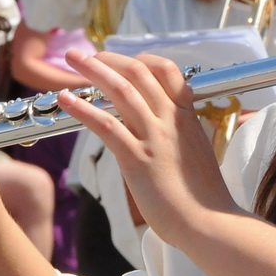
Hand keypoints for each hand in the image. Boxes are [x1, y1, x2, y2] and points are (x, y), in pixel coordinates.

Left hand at [58, 51, 237, 246]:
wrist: (209, 222)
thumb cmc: (203, 198)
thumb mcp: (196, 155)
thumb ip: (179, 138)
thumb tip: (163, 137)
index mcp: (187, 118)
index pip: (168, 72)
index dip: (142, 60)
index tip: (123, 60)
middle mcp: (171, 120)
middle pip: (139, 73)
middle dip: (109, 58)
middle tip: (85, 54)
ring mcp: (155, 137)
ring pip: (121, 90)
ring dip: (93, 70)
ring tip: (72, 59)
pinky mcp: (137, 159)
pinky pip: (106, 125)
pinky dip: (83, 109)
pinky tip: (66, 99)